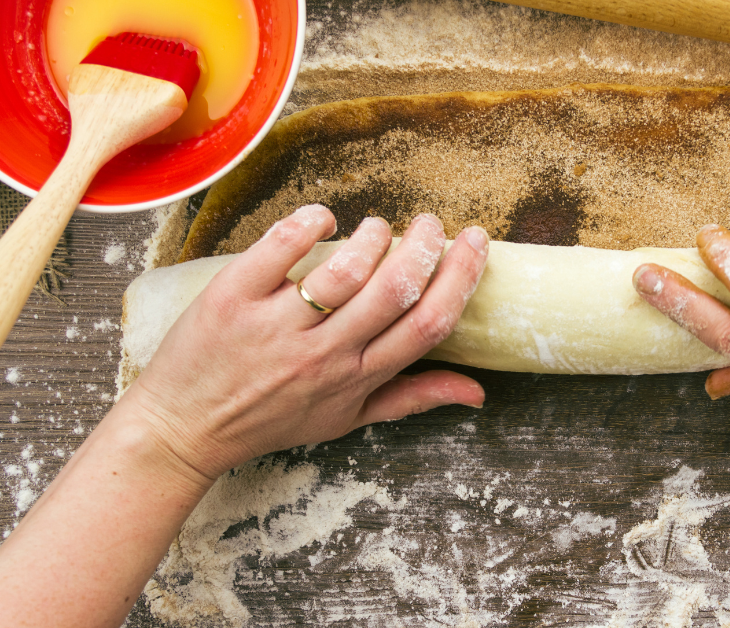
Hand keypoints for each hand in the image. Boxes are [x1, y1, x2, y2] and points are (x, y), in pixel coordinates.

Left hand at [119, 205, 488, 480]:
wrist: (185, 428)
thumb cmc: (271, 421)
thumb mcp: (348, 419)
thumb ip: (413, 398)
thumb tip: (477, 391)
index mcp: (357, 378)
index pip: (428, 324)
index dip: (460, 277)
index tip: (473, 243)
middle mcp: (323, 354)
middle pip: (395, 289)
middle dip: (426, 244)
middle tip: (430, 222)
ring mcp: (277, 325)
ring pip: (345, 269)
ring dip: (373, 236)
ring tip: (377, 226)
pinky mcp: (234, 298)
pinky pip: (280, 249)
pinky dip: (309, 224)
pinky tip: (324, 218)